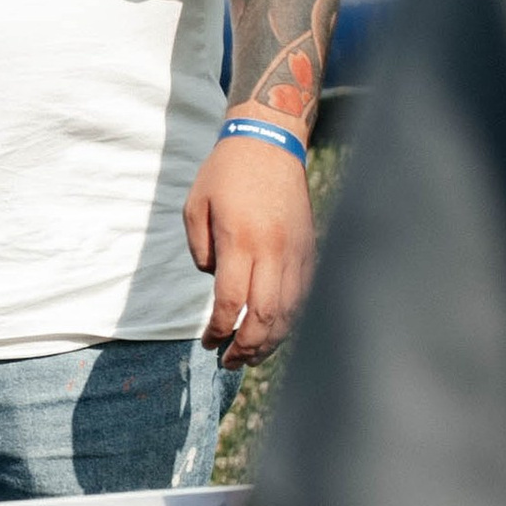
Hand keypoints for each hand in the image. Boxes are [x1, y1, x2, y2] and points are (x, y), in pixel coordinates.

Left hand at [185, 129, 315, 368]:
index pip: (231, 301)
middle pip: (265, 316)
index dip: (219, 330)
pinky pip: (304, 296)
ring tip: (252, 356)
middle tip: (229, 362)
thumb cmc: (225, 173)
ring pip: (290, 311)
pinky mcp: (311, 250)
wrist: (269, 143)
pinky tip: (275, 331)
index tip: (208, 343)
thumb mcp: (195, 206)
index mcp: (240, 240)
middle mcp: (273, 250)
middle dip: (247, 347)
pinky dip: (290, 320)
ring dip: (271, 341)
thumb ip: (200, 251)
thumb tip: (216, 281)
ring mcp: (297, 251)